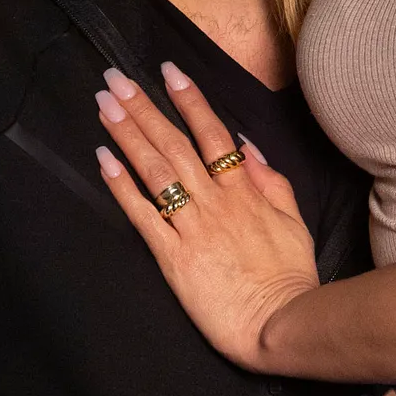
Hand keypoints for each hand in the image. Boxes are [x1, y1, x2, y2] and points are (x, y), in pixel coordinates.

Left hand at [93, 63, 318, 370]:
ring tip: (104, 104)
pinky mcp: (173, 257)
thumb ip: (270, 180)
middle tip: (115, 78)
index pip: (212, 135)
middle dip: (143, 107)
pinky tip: (103, 159)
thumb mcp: (292, 221)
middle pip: (174, 144)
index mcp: (243, 192)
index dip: (188, 100)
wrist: (278, 323)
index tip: (167, 71)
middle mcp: (214, 202)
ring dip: (127, 134)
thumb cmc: (288, 276)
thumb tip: (246, 145)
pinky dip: (122, 186)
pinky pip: (143, 215)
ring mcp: (191, 228)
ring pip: (155, 171)